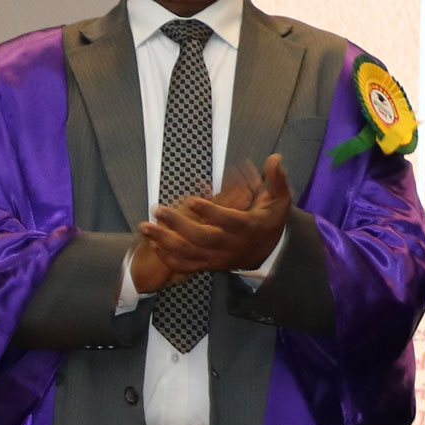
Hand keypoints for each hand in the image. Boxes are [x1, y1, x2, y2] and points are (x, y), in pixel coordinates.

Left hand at [143, 153, 292, 277]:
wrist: (269, 252)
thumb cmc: (270, 219)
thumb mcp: (280, 199)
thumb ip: (276, 179)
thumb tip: (274, 158)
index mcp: (247, 227)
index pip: (227, 221)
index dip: (209, 212)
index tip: (190, 199)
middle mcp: (230, 245)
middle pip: (202, 238)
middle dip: (178, 225)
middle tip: (157, 209)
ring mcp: (218, 257)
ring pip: (189, 253)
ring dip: (165, 241)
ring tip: (144, 227)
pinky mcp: (209, 264)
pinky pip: (186, 266)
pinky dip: (168, 258)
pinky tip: (152, 243)